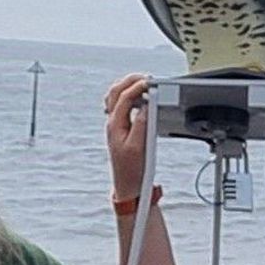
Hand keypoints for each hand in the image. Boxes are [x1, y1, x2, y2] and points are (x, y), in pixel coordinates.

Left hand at [103, 73, 151, 195]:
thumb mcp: (139, 147)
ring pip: (116, 96)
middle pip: (117, 91)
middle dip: (131, 81)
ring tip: (144, 84)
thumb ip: (142, 124)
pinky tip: (139, 99)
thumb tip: (147, 105)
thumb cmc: (132, 170)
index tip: (152, 82)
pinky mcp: (121, 128)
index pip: (124, 97)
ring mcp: (115, 124)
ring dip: (129, 86)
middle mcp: (113, 122)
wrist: (127, 186)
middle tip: (147, 78)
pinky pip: (121, 105)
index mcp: (115, 125)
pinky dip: (129, 97)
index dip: (138, 87)